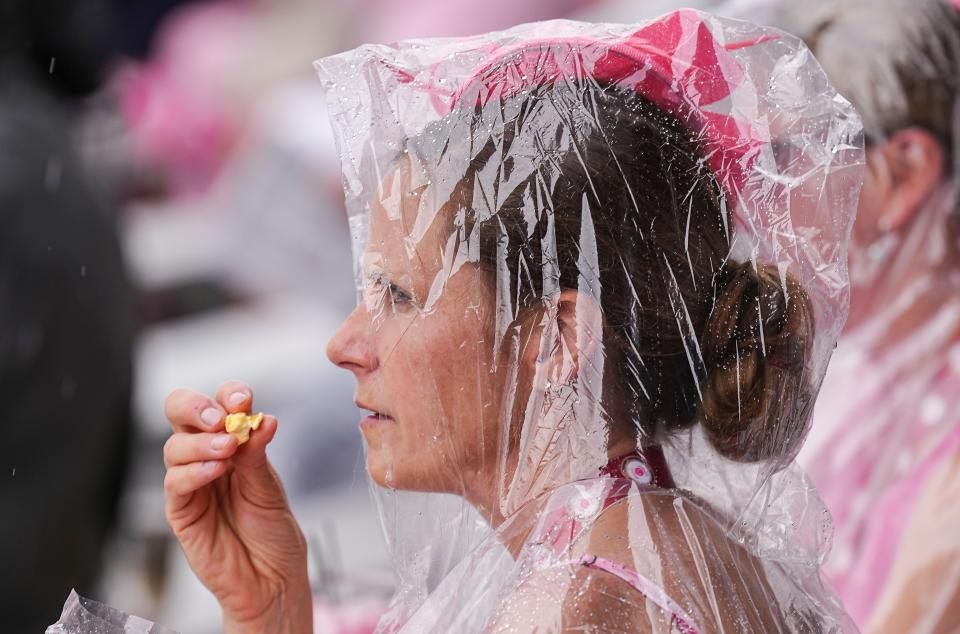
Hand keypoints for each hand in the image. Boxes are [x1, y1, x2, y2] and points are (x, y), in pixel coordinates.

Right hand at [163, 381, 311, 633]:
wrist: (272, 577)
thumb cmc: (273, 531)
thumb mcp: (270, 487)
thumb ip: (258, 454)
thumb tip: (263, 419)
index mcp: (233, 442)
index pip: (220, 404)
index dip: (227, 395)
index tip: (243, 398)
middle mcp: (207, 456)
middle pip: (181, 414)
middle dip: (196, 406)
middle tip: (220, 414)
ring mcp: (191, 482)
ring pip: (175, 446)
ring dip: (201, 442)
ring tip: (228, 448)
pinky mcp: (180, 510)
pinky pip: (175, 483)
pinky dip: (194, 471)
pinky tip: (215, 470)